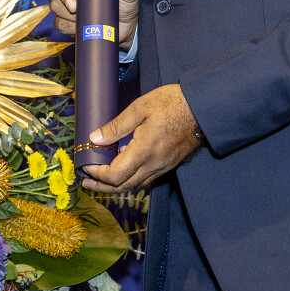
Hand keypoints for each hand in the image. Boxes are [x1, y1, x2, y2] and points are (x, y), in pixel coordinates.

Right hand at [46, 0, 140, 45]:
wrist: (123, 27)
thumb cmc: (124, 3)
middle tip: (74, 6)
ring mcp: (65, 3)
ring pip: (54, 4)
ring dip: (68, 13)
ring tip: (85, 16)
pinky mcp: (65, 21)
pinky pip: (58, 23)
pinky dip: (69, 26)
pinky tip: (81, 26)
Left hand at [80, 83, 200, 193]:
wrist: (203, 108)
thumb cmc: (172, 104)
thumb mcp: (140, 108)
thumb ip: (117, 126)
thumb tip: (96, 138)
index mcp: (144, 151)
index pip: (115, 176)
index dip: (98, 175)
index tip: (86, 167)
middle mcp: (154, 165)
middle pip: (123, 187)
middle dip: (102, 187)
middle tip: (86, 182)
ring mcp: (162, 167)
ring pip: (135, 185)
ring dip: (115, 185)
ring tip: (100, 179)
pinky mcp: (168, 165)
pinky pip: (146, 179)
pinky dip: (130, 179)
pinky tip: (122, 169)